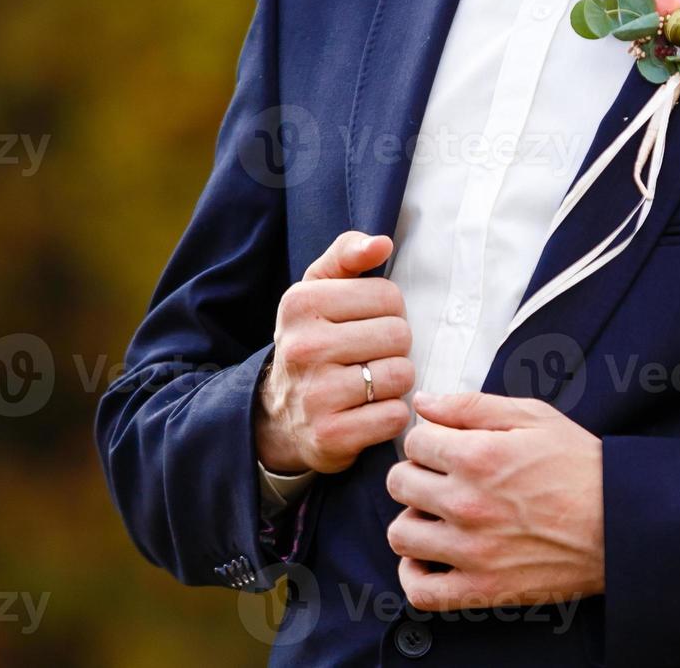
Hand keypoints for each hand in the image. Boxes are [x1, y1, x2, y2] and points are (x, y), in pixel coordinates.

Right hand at [255, 232, 413, 473]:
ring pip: (401, 374)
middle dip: (395, 347)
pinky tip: (369, 412)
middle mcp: (303, 347)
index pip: (388, 295)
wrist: (279, 416)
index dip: (389, 311)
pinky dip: (391, 416)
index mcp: (300, 303)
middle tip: (370, 357)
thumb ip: (347, 255)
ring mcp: (315, 394)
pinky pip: (394, 416)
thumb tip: (381, 243)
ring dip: (396, 382)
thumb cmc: (312, 341)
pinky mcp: (330, 436)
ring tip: (371, 384)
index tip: (366, 324)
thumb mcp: (318, 290)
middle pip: (398, 334)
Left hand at [386, 391, 604, 610]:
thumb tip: (424, 403)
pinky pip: (421, 590)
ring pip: (401, 534)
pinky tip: (431, 559)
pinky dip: (416, 575)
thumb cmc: (582, 467)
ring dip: (413, 521)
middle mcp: (467, 503)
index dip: (429, 440)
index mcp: (477, 456)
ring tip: (436, 516)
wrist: (621, 522)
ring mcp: (471, 550)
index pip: (414, 442)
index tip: (446, 448)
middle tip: (441, 478)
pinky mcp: (481, 589)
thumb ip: (472, 406)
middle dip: (417, 474)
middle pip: (399, 484)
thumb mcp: (534, 417)